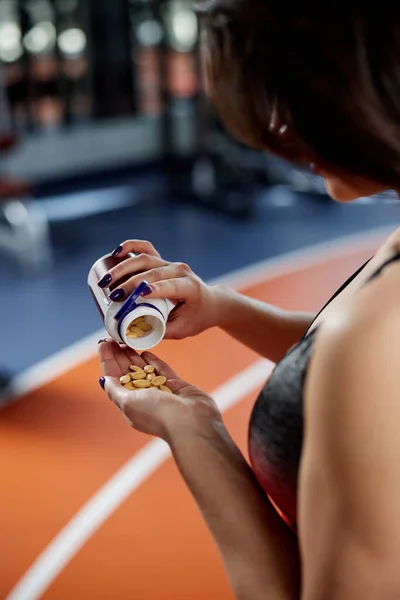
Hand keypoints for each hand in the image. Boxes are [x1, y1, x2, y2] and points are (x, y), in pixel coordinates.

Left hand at [98, 340, 221, 441]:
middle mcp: (142, 397)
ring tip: (128, 339)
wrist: (189, 421)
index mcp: (129, 403)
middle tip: (114, 337)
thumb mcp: (128, 402)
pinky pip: (162, 370)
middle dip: (119, 354)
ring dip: (134, 355)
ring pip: (144, 369)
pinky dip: (153, 361)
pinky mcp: (175, 386)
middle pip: (127, 371)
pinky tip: (146, 352)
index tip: (103, 343)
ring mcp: (159, 391)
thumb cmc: (157, 414)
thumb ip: (115, 390)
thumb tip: (104, 380)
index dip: (107, 360)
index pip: (113, 377)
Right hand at [99, 240, 220, 338]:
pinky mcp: (162, 261)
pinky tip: (117, 251)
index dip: (155, 289)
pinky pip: (146, 248)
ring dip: (123, 267)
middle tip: (112, 295)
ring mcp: (170, 263)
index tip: (138, 295)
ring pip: (146, 259)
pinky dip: (131, 246)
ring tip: (105, 279)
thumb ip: (159, 331)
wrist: (210, 303)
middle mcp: (180, 271)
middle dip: (130, 282)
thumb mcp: (181, 330)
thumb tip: (129, 335)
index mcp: (189, 287)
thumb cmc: (196, 318)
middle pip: (152, 272)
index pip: (170, 285)